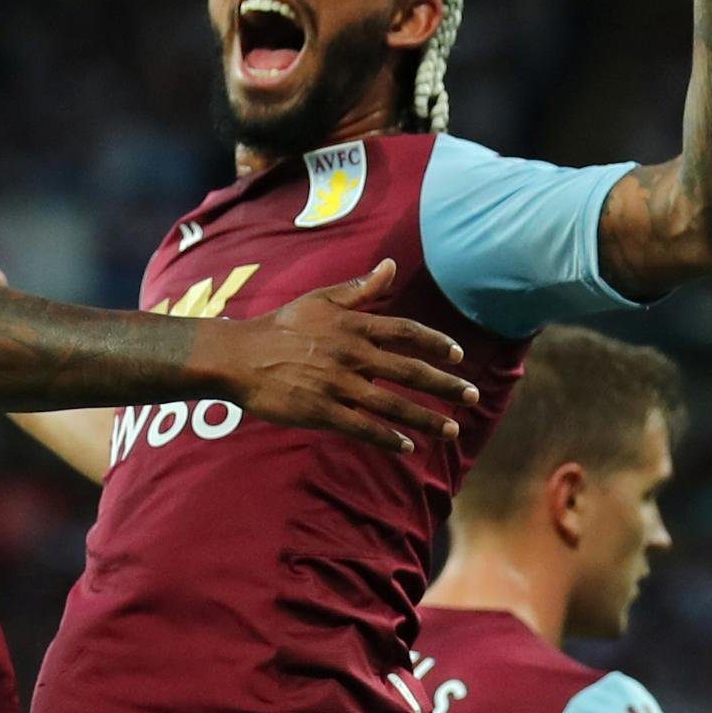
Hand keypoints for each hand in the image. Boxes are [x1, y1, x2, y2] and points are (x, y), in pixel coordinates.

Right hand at [207, 260, 478, 454]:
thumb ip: (359, 289)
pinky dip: (387, 438)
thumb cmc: (279, 326)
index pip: (406, 333)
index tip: (458, 356)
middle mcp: (352, 354)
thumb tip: (390, 266)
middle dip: (445, 385)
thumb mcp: (320, 300)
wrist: (238, 356)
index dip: (436, 344)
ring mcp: (337, 384)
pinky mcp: (321, 411)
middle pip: (410, 371)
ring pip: (392, 404)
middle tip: (473, 397)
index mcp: (353, 325)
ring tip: (452, 429)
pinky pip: (362, 427)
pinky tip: (408, 446)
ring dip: (426, 418)